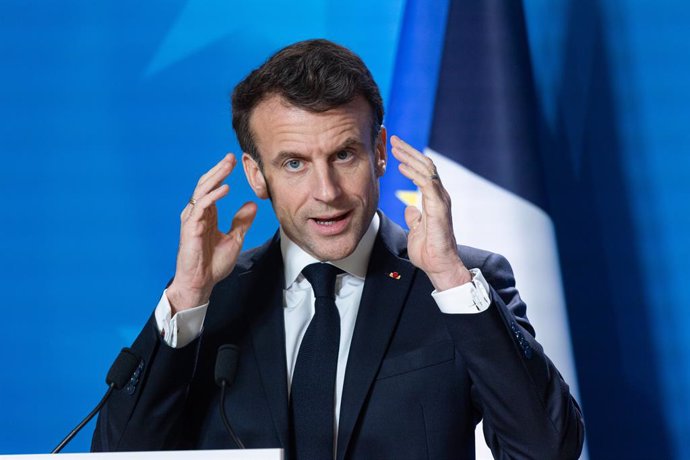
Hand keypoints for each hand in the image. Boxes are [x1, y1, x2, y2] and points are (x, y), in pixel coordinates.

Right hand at [166, 154, 256, 312]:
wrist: (201, 283)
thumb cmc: (213, 264)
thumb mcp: (234, 239)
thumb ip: (241, 221)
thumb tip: (252, 204)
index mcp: (206, 215)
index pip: (213, 188)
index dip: (222, 174)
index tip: (234, 162)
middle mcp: (197, 214)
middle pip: (206, 185)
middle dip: (218, 170)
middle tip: (231, 158)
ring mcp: (192, 220)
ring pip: (201, 192)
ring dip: (215, 178)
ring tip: (227, 167)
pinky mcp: (190, 228)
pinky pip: (201, 207)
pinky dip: (212, 196)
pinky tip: (224, 189)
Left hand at [390, 136, 471, 290]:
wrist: (439, 265)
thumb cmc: (429, 251)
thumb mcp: (416, 229)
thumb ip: (414, 217)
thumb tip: (410, 208)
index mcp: (433, 199)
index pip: (422, 172)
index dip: (409, 159)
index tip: (394, 150)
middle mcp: (439, 196)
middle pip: (425, 165)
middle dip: (409, 151)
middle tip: (393, 140)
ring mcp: (440, 200)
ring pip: (427, 169)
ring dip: (410, 157)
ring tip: (395, 147)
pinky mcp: (438, 207)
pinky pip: (427, 184)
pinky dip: (414, 173)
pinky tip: (402, 167)